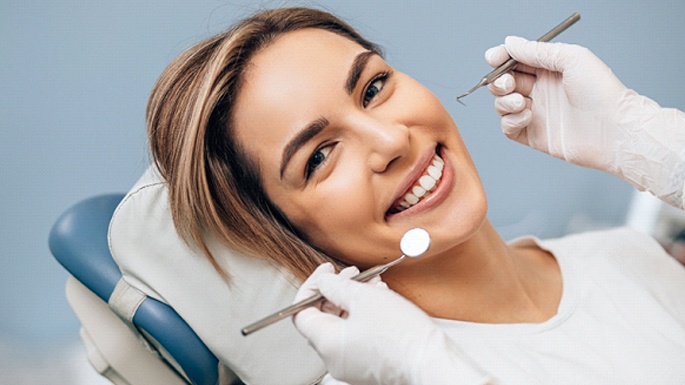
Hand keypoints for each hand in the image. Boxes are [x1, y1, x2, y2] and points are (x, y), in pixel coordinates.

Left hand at [293, 263, 490, 384]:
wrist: (432, 362)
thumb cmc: (402, 334)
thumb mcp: (364, 297)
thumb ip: (335, 286)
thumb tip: (322, 281)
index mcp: (326, 342)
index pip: (300, 312)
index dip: (311, 287)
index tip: (325, 273)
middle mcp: (334, 358)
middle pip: (322, 318)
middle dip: (336, 290)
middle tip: (351, 274)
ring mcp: (351, 364)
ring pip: (343, 324)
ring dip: (353, 300)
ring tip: (372, 284)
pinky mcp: (368, 364)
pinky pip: (357, 335)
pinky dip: (364, 315)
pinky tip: (381, 299)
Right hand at [486, 36, 684, 206]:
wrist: (614, 130)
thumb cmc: (601, 92)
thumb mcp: (571, 59)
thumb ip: (537, 51)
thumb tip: (510, 42)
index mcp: (549, 70)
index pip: (515, 61)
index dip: (501, 58)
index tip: (494, 58)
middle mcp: (540, 90)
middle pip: (503, 82)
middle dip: (499, 81)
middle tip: (509, 83)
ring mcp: (536, 113)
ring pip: (502, 104)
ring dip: (505, 101)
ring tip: (522, 102)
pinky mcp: (533, 135)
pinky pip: (507, 127)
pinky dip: (510, 120)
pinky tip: (527, 116)